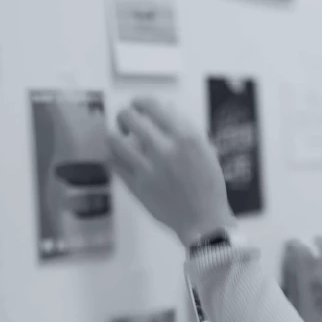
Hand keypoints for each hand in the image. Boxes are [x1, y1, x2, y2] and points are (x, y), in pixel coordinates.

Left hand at [107, 97, 234, 246]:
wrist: (204, 220)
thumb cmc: (208, 185)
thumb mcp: (205, 150)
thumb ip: (185, 127)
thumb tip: (166, 106)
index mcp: (185, 137)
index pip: (151, 105)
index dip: (140, 101)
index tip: (138, 105)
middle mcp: (165, 150)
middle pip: (129, 117)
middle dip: (124, 115)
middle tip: (127, 121)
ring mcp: (148, 169)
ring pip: (113, 140)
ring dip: (114, 135)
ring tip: (119, 138)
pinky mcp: (136, 186)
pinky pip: (113, 164)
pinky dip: (113, 156)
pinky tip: (119, 157)